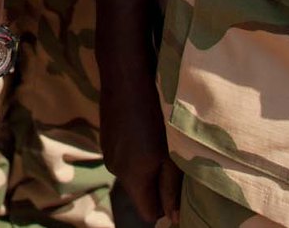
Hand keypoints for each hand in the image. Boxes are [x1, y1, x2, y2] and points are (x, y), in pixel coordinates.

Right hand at [101, 69, 178, 223]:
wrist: (126, 75)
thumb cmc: (155, 114)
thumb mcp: (170, 153)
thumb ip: (171, 187)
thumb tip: (175, 218)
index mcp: (132, 177)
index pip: (148, 213)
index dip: (166, 208)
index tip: (181, 192)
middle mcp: (116, 169)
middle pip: (141, 192)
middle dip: (158, 184)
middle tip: (176, 162)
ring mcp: (109, 152)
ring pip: (133, 172)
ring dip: (148, 165)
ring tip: (162, 142)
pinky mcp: (107, 137)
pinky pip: (126, 155)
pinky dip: (137, 150)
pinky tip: (147, 129)